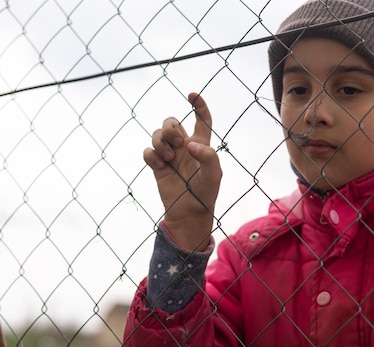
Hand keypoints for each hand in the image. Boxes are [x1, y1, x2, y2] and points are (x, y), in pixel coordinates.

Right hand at [143, 92, 221, 249]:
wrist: (190, 213)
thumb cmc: (206, 194)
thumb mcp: (214, 175)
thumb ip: (208, 156)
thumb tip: (189, 145)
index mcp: (201, 145)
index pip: (202, 120)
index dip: (199, 105)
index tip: (191, 95)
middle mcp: (184, 147)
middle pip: (171, 123)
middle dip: (170, 128)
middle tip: (177, 143)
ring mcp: (170, 156)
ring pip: (157, 134)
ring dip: (160, 142)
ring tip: (168, 159)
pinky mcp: (157, 166)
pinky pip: (148, 151)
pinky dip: (152, 155)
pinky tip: (160, 165)